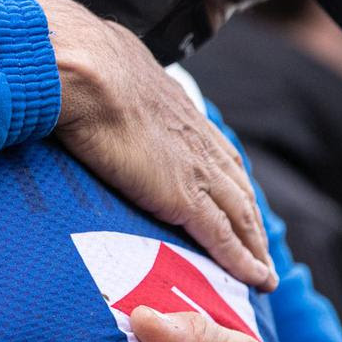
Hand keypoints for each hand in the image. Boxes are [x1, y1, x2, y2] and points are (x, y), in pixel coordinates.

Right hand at [40, 0, 275, 289]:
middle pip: (237, 184)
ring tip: (263, 271)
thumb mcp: (103, 62)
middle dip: (250, 215)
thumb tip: (83, 73)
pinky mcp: (184, 196)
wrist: (82, 72)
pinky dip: (243, 260)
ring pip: (241, 214)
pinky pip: (223, 237)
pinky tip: (256, 279)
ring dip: (255, 243)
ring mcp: (196, 167)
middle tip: (259, 245)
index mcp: (176, 106)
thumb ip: (106, 76)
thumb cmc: (78, 64)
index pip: (216, 148)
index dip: (229, 175)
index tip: (235, 194)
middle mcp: (196, 137)